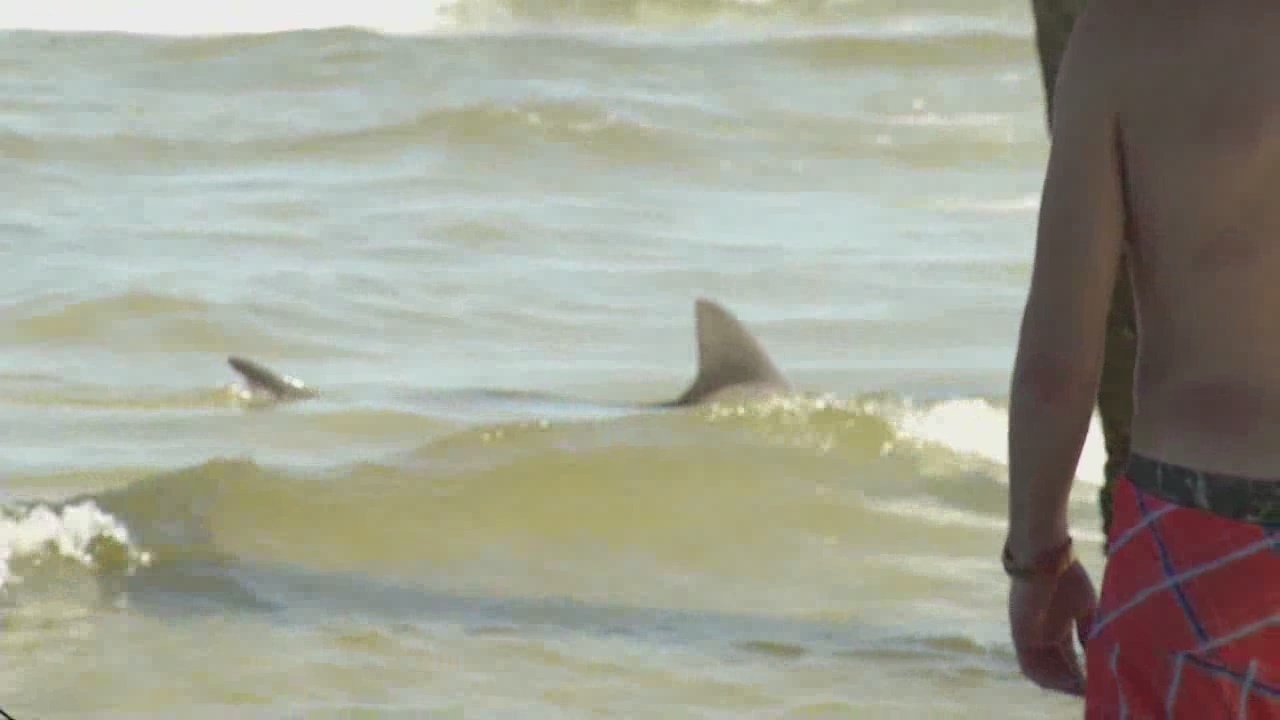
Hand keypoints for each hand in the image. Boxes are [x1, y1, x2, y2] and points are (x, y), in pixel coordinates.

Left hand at [1008, 559, 1097, 695]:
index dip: (1079, 672)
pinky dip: (1045, 678)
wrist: (1045, 558)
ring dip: (1059, 683)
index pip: (1066, 657)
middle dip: (1070, 681)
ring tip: (1079, 690)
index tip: (1095, 685)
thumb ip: (1088, 630)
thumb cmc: (1066, 575)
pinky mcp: (1020, 633)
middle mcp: (1042, 633)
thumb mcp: (1085, 606)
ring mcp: (1029, 635)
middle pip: (1054, 666)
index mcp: (1057, 626)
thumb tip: (1095, 654)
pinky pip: (1028, 664)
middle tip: (1089, 692)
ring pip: (1040, 669)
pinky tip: (1065, 683)